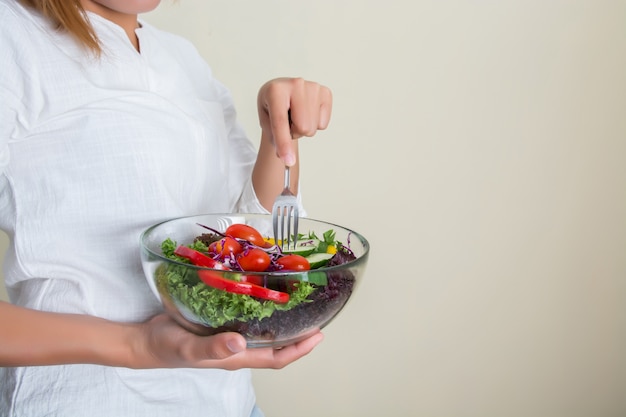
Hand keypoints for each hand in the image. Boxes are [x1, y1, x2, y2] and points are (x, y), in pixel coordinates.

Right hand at [132, 313, 323, 369]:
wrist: (146, 340)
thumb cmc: (167, 347)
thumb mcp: (189, 347)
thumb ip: (214, 347)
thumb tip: (240, 343)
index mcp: (237, 356)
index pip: (276, 358)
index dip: (299, 349)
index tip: (319, 336)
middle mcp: (238, 346)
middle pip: (276, 344)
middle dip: (298, 334)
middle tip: (316, 313)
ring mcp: (229, 334)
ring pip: (263, 330)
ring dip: (282, 320)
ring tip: (297, 301)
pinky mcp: (220, 321)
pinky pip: (247, 316)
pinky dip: (260, 307)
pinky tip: (263, 292)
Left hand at [257, 78, 332, 165]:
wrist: (281, 92)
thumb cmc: (272, 107)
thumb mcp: (266, 121)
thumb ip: (275, 139)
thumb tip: (288, 158)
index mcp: (275, 90)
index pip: (281, 122)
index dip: (284, 143)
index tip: (288, 160)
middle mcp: (296, 84)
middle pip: (302, 127)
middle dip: (294, 132)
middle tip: (287, 123)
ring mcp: (312, 87)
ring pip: (313, 128)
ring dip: (303, 129)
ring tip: (296, 117)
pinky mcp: (325, 92)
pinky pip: (323, 123)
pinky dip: (315, 124)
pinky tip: (307, 113)